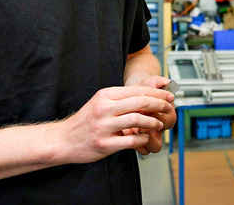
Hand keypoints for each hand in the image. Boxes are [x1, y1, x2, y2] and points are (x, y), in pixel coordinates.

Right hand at [57, 85, 174, 163]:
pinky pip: (131, 140)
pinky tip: (146, 138)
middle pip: (140, 101)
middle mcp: (104, 108)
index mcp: (105, 95)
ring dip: (153, 122)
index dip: (157, 93)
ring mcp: (104, 126)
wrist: (64, 140)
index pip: (138, 90)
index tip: (169, 96)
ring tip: (158, 124)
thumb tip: (148, 96)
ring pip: (137, 119)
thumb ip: (121, 99)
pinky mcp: (104, 144)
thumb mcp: (101, 103)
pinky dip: (143, 138)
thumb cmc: (86, 121)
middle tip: (169, 108)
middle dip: (159, 104)